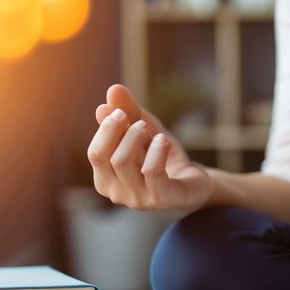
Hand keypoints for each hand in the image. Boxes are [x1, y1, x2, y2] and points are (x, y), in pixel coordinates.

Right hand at [86, 84, 212, 210]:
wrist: (194, 182)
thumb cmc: (163, 158)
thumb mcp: (144, 130)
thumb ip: (128, 111)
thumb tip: (113, 89)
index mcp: (106, 180)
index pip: (95, 153)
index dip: (107, 129)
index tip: (122, 113)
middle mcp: (117, 194)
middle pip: (102, 156)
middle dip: (116, 130)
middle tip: (137, 121)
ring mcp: (138, 200)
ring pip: (123, 162)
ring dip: (136, 137)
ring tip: (153, 131)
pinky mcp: (162, 199)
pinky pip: (151, 171)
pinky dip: (156, 149)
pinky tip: (164, 140)